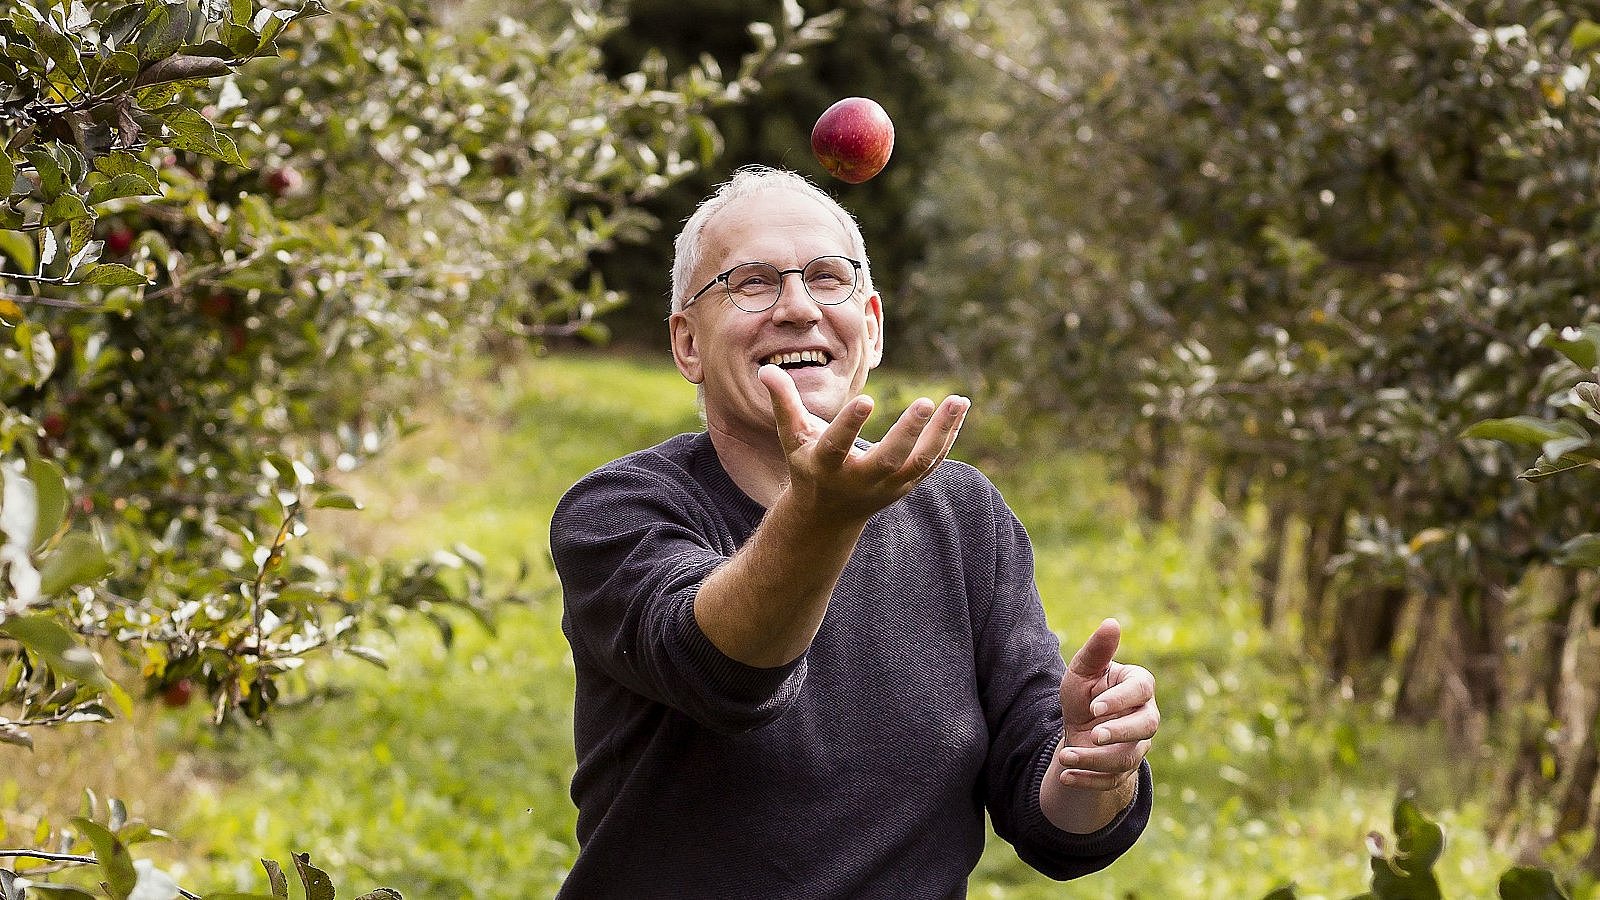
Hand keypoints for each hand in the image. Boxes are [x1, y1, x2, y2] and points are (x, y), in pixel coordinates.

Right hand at [759, 364, 967, 522]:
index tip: (867, 400)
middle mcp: (858, 480)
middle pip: (888, 459)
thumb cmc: (808, 464)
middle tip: (926, 401)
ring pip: (919, 462)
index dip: (850, 425)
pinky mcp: (905, 486)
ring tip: (959, 400)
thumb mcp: (792, 437)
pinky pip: (931, 463)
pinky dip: (947, 438)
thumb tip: (766, 369)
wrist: (828, 515)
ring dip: (941, 432)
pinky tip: (958, 410)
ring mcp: (886, 486)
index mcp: (826, 466)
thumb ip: (783, 403)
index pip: (838, 445)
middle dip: (907, 432)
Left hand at [1056, 618, 1158, 790]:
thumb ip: (1097, 650)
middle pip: (1146, 727)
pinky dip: (1088, 781)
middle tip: (1093, 735)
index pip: (1141, 691)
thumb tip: (1111, 623)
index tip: (1095, 706)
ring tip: (1065, 757)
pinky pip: (1112, 780)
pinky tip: (1065, 776)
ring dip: (1095, 760)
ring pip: (1127, 757)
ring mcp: (1138, 745)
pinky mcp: (1124, 769)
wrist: (1079, 727)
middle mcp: (1146, 717)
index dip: (1121, 700)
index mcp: (1139, 687)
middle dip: (1120, 733)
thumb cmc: (1085, 692)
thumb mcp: (1083, 670)